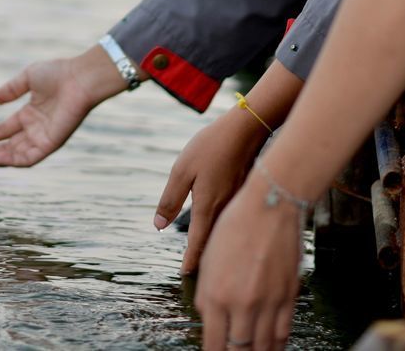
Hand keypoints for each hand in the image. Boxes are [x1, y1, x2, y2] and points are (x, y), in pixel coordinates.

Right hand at [0, 45, 125, 166]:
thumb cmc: (58, 73)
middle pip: (7, 147)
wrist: (79, 78)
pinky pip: (29, 158)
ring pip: (15, 155)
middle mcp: (36, 129)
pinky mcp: (51, 143)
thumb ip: (11, 89)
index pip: (4, 130)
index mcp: (31, 114)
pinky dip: (11, 161)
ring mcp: (43, 137)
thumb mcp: (28, 78)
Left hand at [153, 110, 268, 274]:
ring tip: (207, 259)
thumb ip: (170, 200)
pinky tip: (221, 231)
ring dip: (216, 246)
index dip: (191, 261)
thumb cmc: (211, 147)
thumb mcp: (181, 171)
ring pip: (225, 233)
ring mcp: (237, 204)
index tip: (185, 275)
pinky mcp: (244, 195)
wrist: (246, 129)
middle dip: (205, 259)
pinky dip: (226, 231)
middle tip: (196, 274)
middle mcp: (224, 211)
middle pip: (214, 243)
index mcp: (207, 207)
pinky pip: (233, 221)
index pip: (197, 243)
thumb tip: (158, 226)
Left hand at [195, 169, 301, 350]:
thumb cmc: (235, 226)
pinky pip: (283, 332)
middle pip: (239, 350)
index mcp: (217, 294)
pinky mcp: (288, 296)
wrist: (269, 206)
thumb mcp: (208, 259)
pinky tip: (272, 347)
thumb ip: (207, 294)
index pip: (214, 343)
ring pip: (263, 347)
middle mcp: (243, 304)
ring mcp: (268, 302)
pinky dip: (277, 344)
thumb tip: (208, 318)